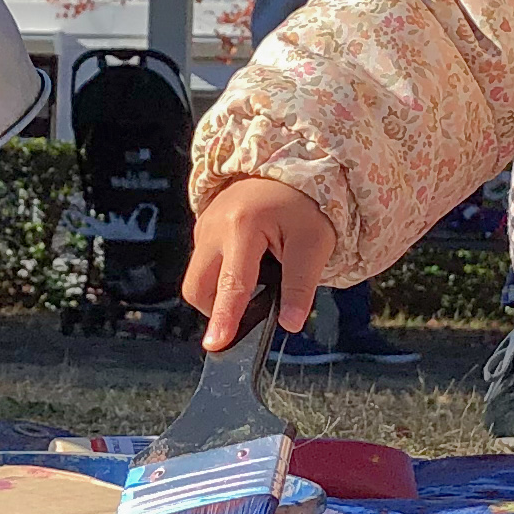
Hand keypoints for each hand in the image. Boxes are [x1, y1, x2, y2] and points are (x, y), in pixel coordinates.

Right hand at [185, 177, 335, 352]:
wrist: (289, 167)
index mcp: (242, 227)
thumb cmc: (304, 205)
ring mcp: (203, 227)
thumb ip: (301, 285)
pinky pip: (204, 265)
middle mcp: (213, 227)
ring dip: (222, 292)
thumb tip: (290, 323)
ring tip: (259, 279)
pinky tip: (250, 266)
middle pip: (198, 288)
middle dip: (218, 309)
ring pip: (198, 279)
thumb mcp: (315, 243)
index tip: (216, 345)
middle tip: (252, 309)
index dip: (225, 319)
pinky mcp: (203, 229)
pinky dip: (222, 276)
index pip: (232, 285)